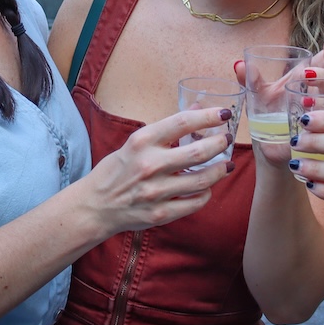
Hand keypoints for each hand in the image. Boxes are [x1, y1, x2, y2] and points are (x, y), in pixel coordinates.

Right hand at [85, 106, 233, 234]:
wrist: (96, 205)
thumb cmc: (117, 169)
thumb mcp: (136, 142)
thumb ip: (166, 130)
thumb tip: (196, 110)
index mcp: (142, 142)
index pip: (182, 123)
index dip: (208, 116)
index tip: (223, 113)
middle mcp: (150, 165)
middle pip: (198, 152)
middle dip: (220, 143)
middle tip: (227, 140)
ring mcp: (156, 192)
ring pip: (203, 180)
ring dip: (221, 170)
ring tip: (227, 164)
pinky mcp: (160, 214)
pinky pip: (195, 202)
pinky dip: (206, 193)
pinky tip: (207, 187)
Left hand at [235, 39, 323, 168]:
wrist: (267, 146)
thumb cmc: (266, 115)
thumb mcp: (256, 94)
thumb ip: (250, 79)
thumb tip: (239, 64)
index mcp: (306, 79)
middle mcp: (318, 93)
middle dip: (323, 74)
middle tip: (306, 76)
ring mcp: (322, 113)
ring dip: (322, 100)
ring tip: (305, 101)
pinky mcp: (321, 133)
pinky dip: (320, 123)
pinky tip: (306, 122)